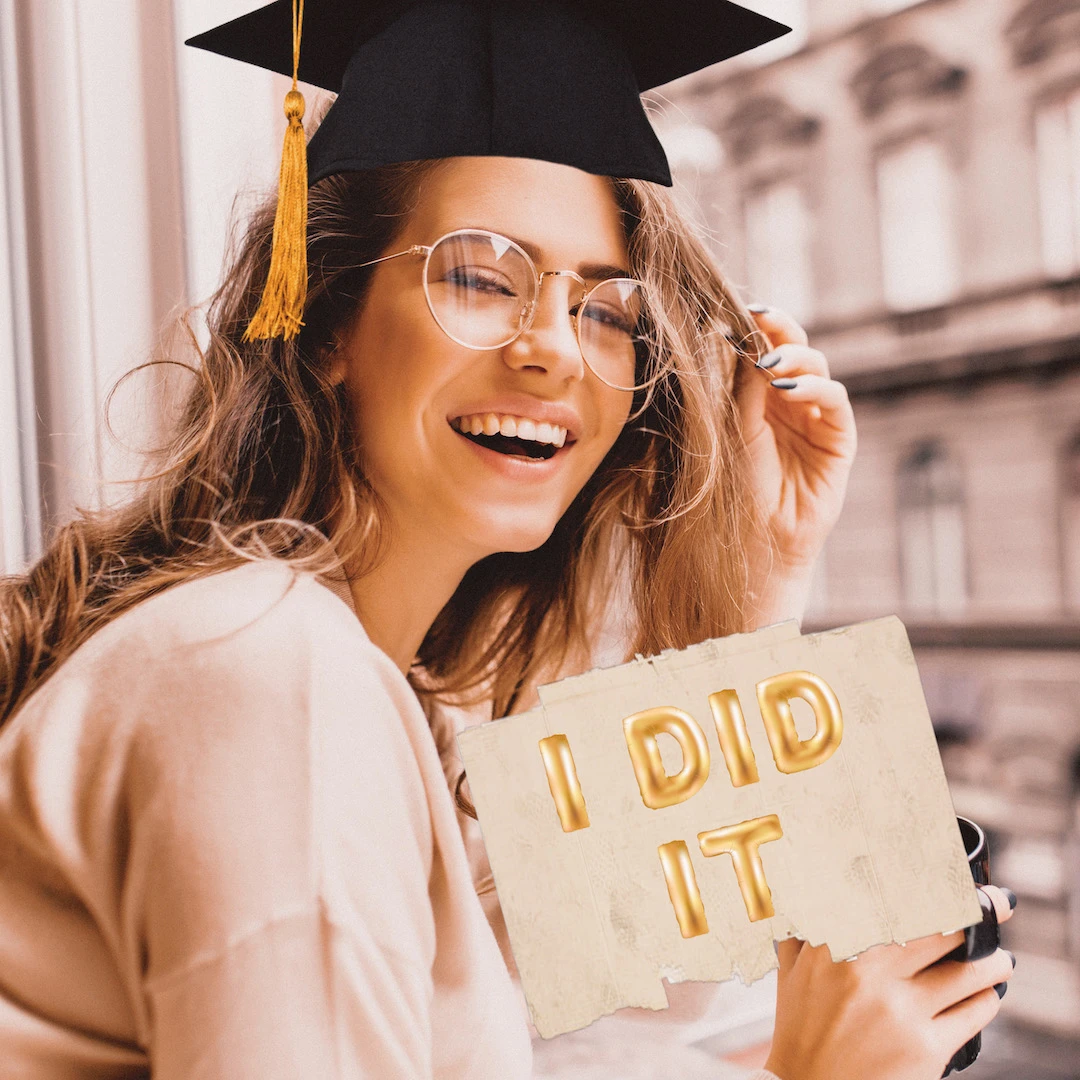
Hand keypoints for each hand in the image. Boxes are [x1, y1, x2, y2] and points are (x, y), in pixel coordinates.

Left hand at [735, 305, 856, 586]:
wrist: (757, 538)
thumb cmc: (738, 488)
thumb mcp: (734, 429)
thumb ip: (742, 388)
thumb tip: (743, 340)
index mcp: (759, 395)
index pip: (764, 348)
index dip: (757, 326)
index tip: (740, 309)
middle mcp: (791, 400)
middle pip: (795, 348)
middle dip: (781, 327)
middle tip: (761, 317)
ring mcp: (817, 417)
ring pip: (818, 367)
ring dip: (796, 357)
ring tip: (771, 363)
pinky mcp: (839, 438)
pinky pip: (836, 401)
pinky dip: (816, 388)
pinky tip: (792, 389)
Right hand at [764, 884, 1017, 1079]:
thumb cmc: (801, 1027)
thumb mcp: (794, 966)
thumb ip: (807, 922)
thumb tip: (811, 880)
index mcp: (836, 944)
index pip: (896, 898)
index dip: (935, 885)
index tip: (957, 879)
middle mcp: (870, 971)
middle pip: (944, 929)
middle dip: (980, 914)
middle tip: (997, 908)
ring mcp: (901, 1010)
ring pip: (969, 973)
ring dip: (993, 963)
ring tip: (998, 960)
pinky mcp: (926, 1049)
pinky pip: (973, 1015)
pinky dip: (986, 1000)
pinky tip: (987, 996)